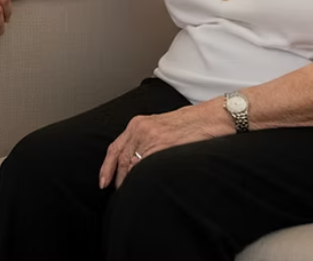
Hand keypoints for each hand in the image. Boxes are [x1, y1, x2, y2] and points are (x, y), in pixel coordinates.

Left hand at [99, 105, 221, 189]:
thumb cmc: (189, 124)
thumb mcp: (160, 127)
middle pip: (121, 159)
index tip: (103, 182)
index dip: (106, 167)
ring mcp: (152, 138)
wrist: (210, 118)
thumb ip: (146, 139)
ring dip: (129, 182)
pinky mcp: (163, 146)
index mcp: (138, 123)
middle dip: (118, 179)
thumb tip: (136, 161)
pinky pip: (146, 167)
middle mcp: (141, 129)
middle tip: (119, 193)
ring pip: (132, 166)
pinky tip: (144, 186)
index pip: (115, 148)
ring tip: (131, 194)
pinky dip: (142, 179)